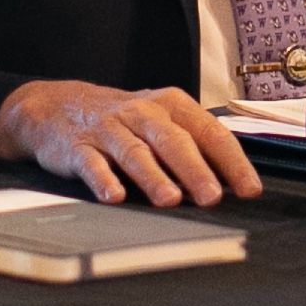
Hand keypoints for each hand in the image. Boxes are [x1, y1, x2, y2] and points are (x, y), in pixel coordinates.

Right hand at [0, 79, 261, 206]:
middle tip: (211, 197)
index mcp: (170, 106)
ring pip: (134, 152)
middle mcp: (141, 114)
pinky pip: (91, 164)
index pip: (208, 132)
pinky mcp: (77, 147)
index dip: (231, 162)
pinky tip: (114, 197)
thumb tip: (232, 185)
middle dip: (194, 169)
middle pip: (172, 141)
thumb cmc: (122, 122)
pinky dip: (103, 180)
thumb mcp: (160, 123)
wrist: (56, 106)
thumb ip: (192, 147)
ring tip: (170, 200)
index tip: (249, 190)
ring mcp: (108, 129)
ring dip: (153, 176)